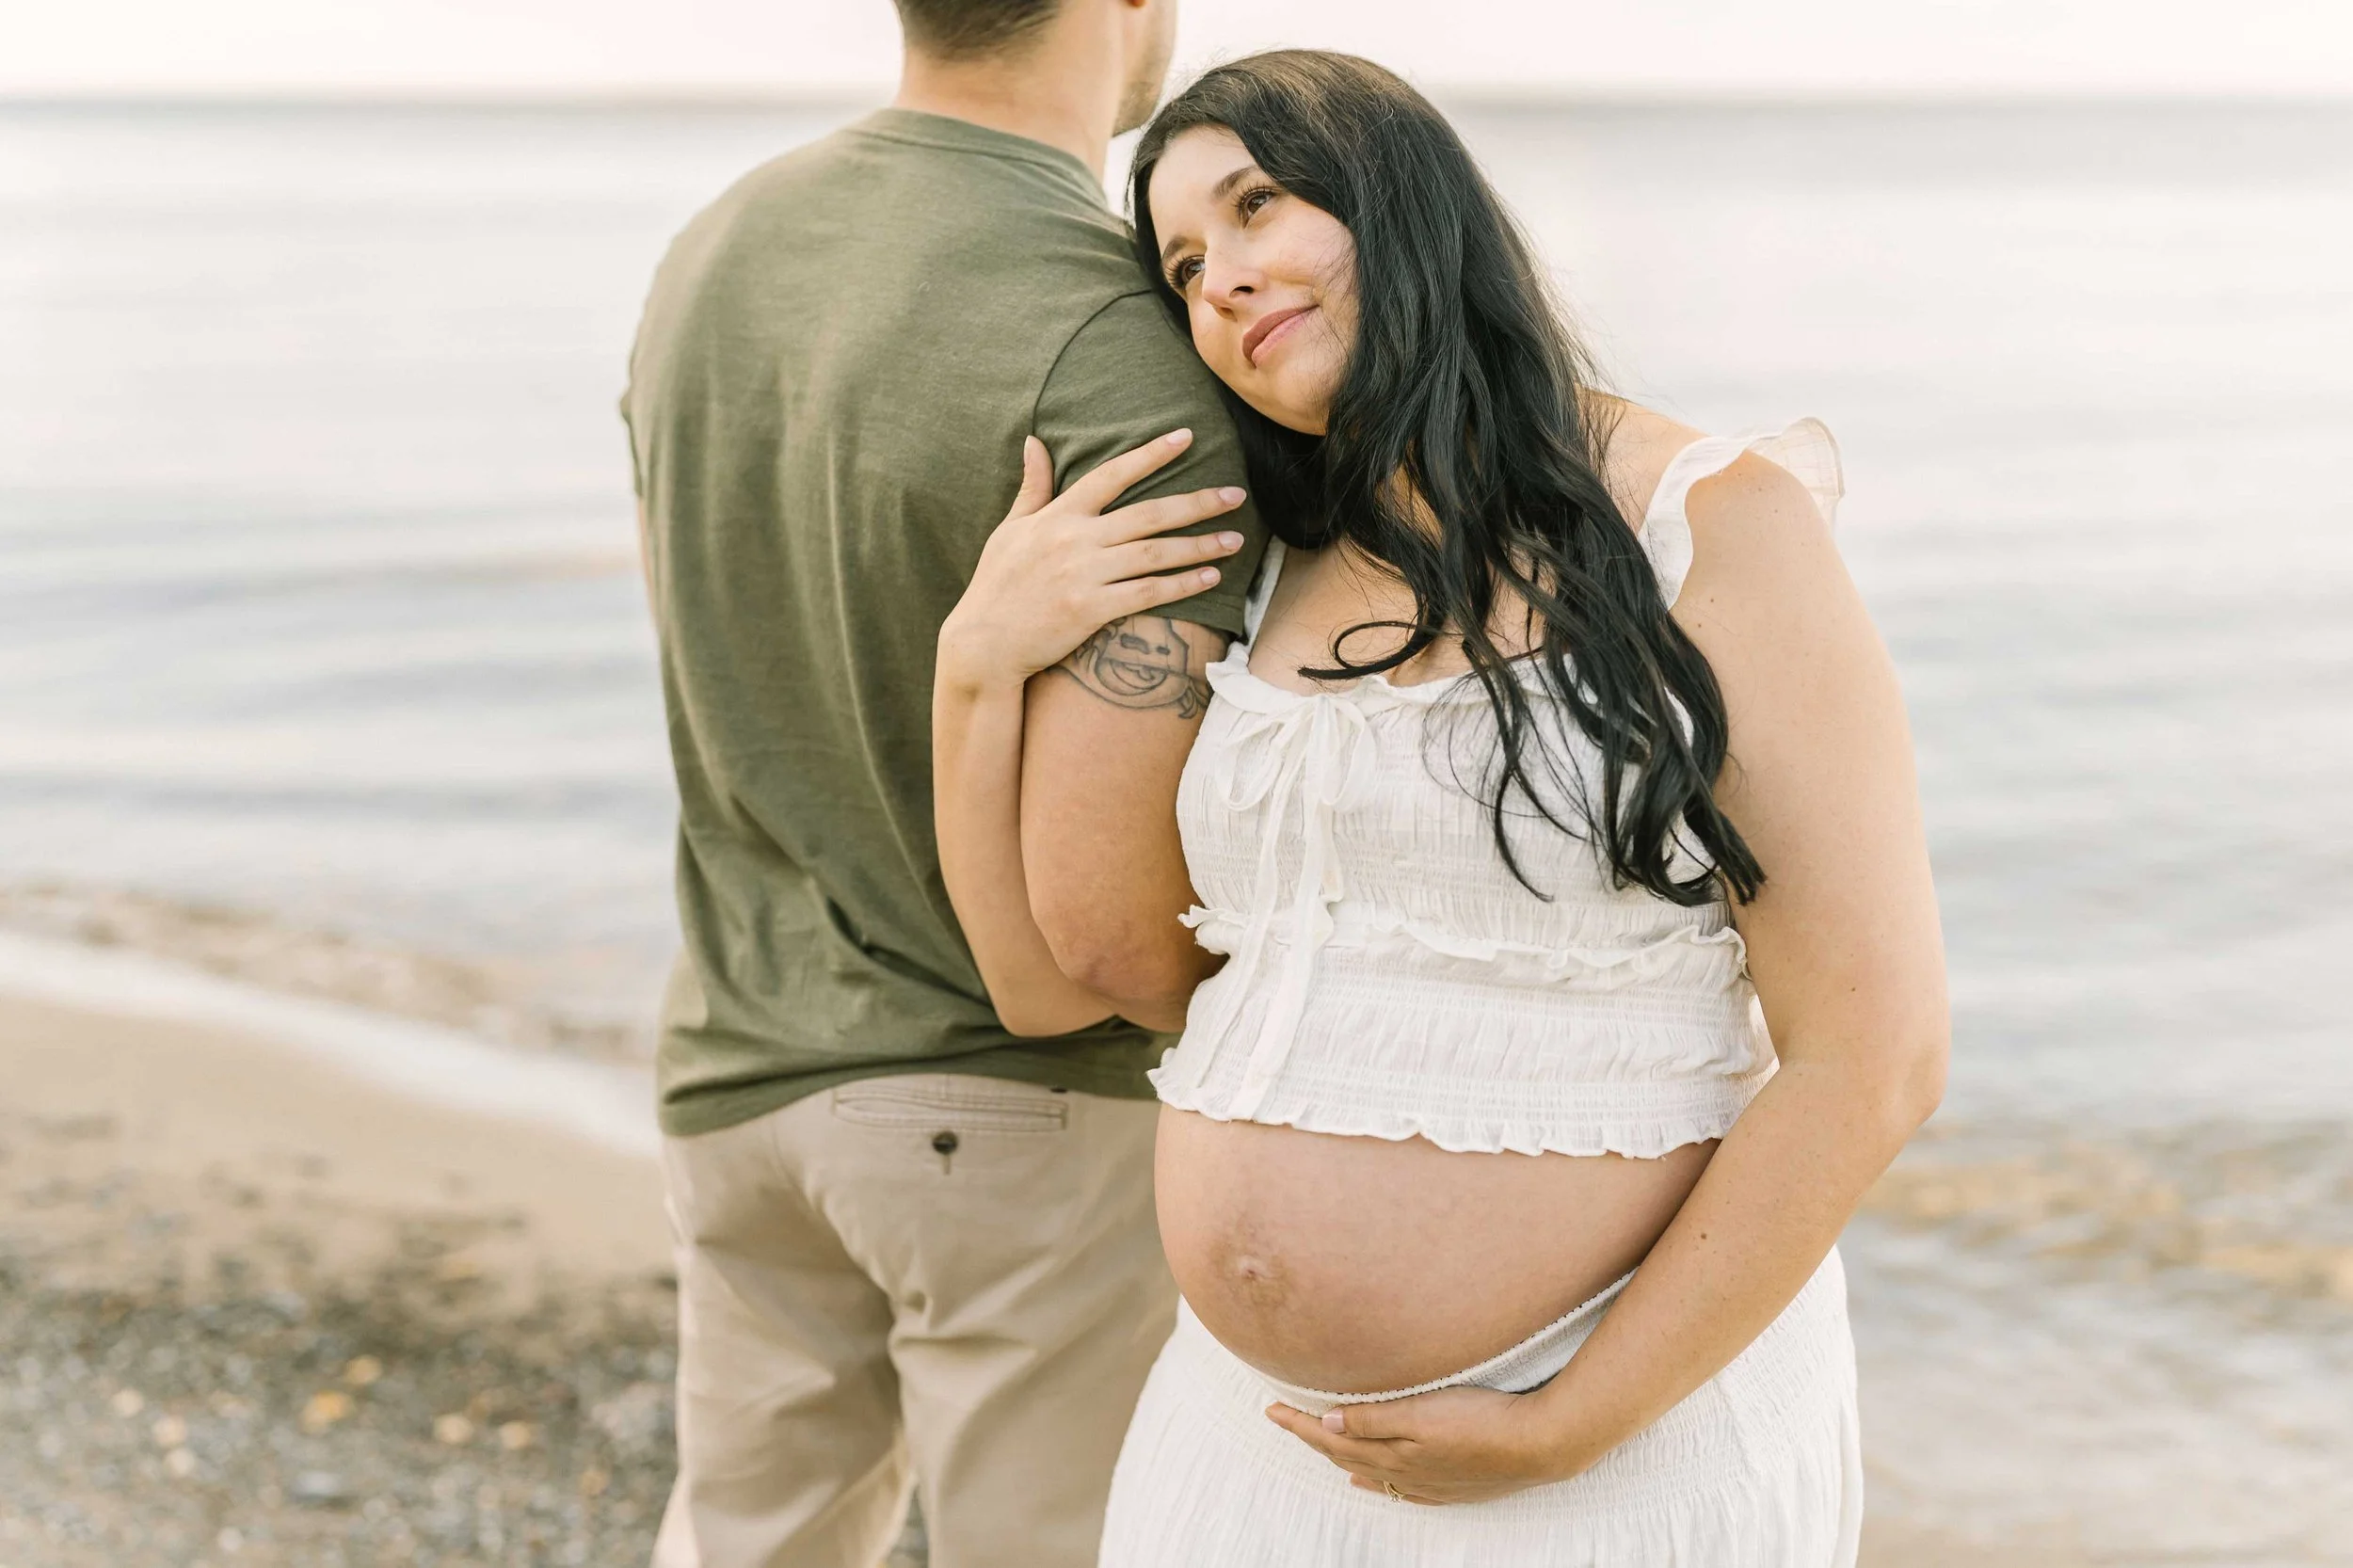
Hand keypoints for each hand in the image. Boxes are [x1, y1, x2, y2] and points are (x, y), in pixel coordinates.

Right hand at [937, 429, 1247, 692]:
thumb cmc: (997, 585)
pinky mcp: (1090, 610)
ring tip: (1235, 539)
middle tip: (1236, 495)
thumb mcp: (1009, 529)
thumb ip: (1032, 487)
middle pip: (1148, 514)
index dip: (1150, 454)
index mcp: (1057, 516)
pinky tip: (1211, 577)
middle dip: (1197, 502)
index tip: (1186, 437)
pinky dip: (1182, 584)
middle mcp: (1074, 540)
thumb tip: (1033, 442)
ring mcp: (1084, 575)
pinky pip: (1147, 593)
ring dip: (1200, 545)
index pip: (1111, 474)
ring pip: (1155, 553)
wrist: (983, 643)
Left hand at [1263, 1385, 1574, 1505]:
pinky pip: (1399, 1488)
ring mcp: (1428, 1483)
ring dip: (1342, 1459)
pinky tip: (1372, 1481)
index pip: (1331, 1438)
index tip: (1270, 1409)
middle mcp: (1404, 1473)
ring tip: (1320, 1449)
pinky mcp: (1450, 1486)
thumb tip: (1326, 1423)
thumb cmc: (1481, 1420)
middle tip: (1285, 1419)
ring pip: (1370, 1473)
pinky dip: (1376, 1481)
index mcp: (1391, 1453)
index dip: (1300, 1424)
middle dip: (1312, 1438)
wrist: (1538, 1445)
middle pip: (1345, 1455)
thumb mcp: (1421, 1411)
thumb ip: (1373, 1418)